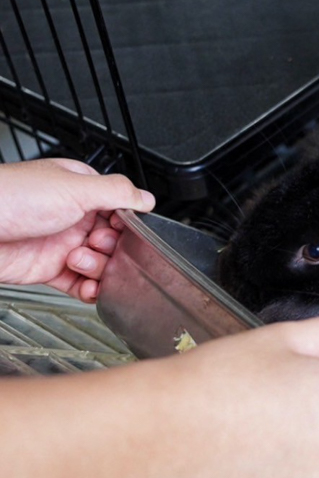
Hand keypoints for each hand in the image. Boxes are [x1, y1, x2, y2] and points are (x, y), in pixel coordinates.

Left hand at [0, 158, 154, 301]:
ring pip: (99, 263)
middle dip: (113, 248)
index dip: (127, 224)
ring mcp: (60, 244)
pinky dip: (89, 290)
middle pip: (113, 239)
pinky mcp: (49, 269)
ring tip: (80, 262)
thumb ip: (117, 192)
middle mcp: (71, 216)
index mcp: (79, 189)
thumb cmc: (9, 198)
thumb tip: (147, 199)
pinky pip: (80, 284)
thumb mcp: (75, 187)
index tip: (127, 231)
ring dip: (99, 269)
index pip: (119, 208)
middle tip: (98, 245)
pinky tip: (90, 289)